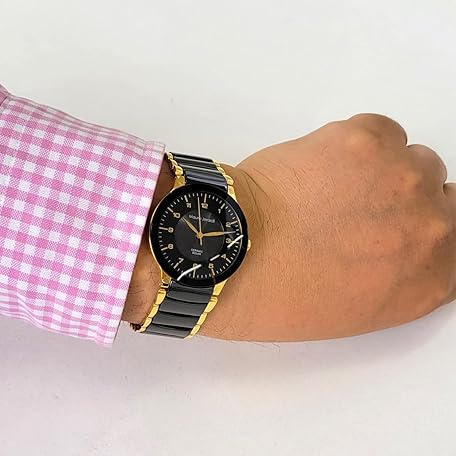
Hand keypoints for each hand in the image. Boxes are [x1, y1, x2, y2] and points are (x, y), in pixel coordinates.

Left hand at [124, 114, 455, 343]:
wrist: (233, 255)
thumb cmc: (279, 295)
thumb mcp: (352, 307)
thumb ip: (393, 275)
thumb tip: (394, 243)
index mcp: (429, 278)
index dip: (427, 227)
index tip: (402, 223)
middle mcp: (431, 227)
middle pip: (439, 192)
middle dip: (404, 198)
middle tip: (358, 205)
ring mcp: (403, 178)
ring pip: (411, 158)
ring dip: (379, 170)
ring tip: (331, 184)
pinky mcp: (365, 139)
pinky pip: (382, 130)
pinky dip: (356, 144)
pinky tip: (321, 163)